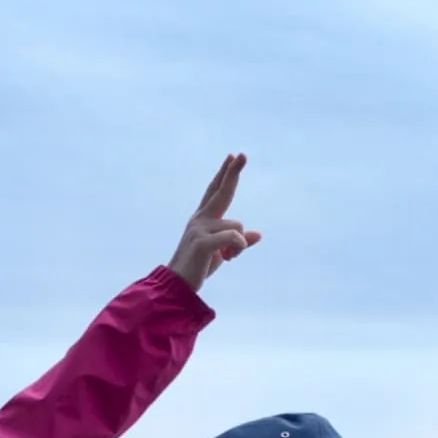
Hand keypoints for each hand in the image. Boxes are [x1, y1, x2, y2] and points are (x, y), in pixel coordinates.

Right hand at [167, 154, 261, 290]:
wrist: (178, 283)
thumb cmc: (199, 266)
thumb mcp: (223, 252)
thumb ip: (238, 241)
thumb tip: (258, 234)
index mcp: (204, 218)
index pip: (216, 191)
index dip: (225, 174)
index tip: (233, 156)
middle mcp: (200, 219)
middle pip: (221, 191)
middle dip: (232, 172)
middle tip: (241, 154)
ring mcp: (200, 228)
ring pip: (238, 226)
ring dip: (239, 245)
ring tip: (226, 257)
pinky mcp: (202, 241)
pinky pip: (235, 237)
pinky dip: (238, 248)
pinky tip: (228, 258)